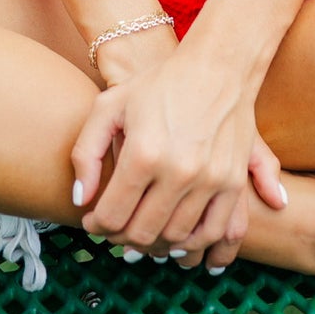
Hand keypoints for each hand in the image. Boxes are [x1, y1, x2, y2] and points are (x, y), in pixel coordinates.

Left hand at [71, 47, 286, 269]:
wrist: (217, 66)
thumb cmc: (157, 84)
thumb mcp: (109, 106)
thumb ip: (86, 153)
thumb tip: (81, 201)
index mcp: (143, 153)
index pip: (112, 215)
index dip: (97, 226)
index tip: (93, 221)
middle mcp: (178, 171)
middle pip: (142, 233)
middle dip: (121, 237)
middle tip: (115, 228)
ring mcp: (209, 179)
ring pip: (176, 239)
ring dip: (155, 246)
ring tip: (142, 234)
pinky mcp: (232, 182)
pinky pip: (214, 233)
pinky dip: (194, 247)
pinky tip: (177, 242)